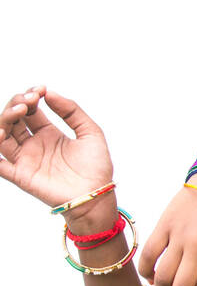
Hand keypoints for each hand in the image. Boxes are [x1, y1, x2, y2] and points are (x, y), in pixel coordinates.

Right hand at [0, 87, 113, 211]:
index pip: (29, 110)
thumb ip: (72, 111)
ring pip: (2, 134)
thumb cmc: (97, 168)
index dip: (30, 97)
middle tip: (30, 99)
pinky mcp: (20, 175)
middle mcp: (34, 145)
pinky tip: (1, 134)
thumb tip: (50, 93)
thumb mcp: (91, 132)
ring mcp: (25, 159)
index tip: (40, 90)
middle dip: (17, 103)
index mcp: (49, 134)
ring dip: (5, 118)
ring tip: (19, 109)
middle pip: (13, 118)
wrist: (97, 195)